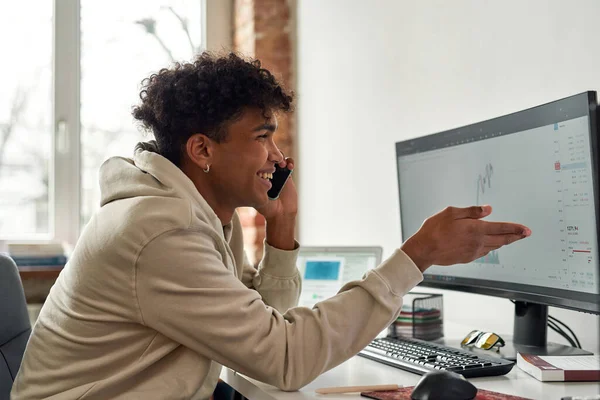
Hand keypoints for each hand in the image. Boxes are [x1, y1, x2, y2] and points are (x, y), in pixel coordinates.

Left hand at [255, 157, 297, 220]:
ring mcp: (276, 171)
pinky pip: (288, 162)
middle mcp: (265, 171)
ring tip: (282, 164)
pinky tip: (290, 166)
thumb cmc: (267, 207)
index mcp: (256, 175)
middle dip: (270, 154)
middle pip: (266, 155)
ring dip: (280, 157)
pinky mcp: (287, 173)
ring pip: (278, 156)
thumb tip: (252, 170)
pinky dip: (289, 161)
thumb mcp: (257, 195)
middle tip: (273, 161)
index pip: (255, 159)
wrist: (281, 213)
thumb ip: (255, 184)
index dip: (259, 157)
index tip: (262, 161)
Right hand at [401, 205, 530, 271]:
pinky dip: (491, 248)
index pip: (502, 228)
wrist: (425, 250)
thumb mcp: (451, 212)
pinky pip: (484, 253)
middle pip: (502, 239)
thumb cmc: (435, 229)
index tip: (526, 230)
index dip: (516, 228)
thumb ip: (472, 211)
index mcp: (476, 229)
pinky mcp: (467, 258)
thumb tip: (488, 210)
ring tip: (510, 239)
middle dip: (516, 236)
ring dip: (504, 242)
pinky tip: (491, 246)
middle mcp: (478, 242)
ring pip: (494, 247)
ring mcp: (473, 252)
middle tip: (525, 234)